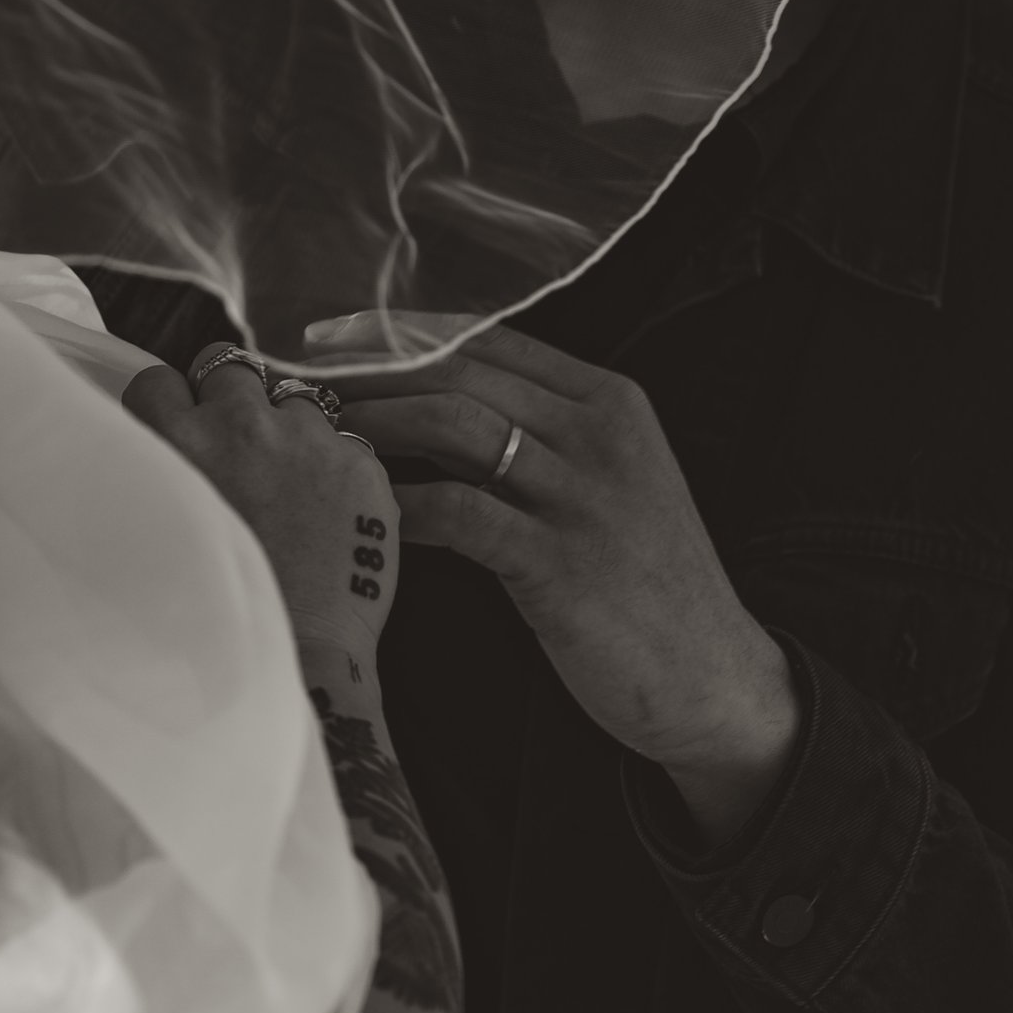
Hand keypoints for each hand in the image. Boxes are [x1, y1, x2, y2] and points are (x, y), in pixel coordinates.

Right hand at [123, 355, 399, 663]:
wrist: (296, 656)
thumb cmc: (212, 614)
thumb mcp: (158, 537)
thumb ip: (157, 482)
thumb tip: (161, 455)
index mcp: (179, 442)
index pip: (159, 380)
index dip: (171, 403)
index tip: (181, 426)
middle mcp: (240, 424)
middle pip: (227, 365)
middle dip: (229, 395)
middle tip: (237, 441)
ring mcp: (307, 438)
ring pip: (293, 398)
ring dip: (287, 426)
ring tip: (290, 479)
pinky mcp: (360, 463)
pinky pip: (344, 442)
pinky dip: (335, 466)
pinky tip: (329, 511)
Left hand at [332, 324, 803, 850]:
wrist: (713, 679)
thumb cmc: (645, 585)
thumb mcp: (611, 484)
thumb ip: (545, 435)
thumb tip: (436, 402)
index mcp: (610, 402)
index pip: (488, 339)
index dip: (400, 333)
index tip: (329, 337)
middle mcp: (600, 432)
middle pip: (461, 369)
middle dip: (369, 369)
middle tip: (298, 380)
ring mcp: (584, 495)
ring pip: (453, 424)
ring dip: (372, 424)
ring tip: (316, 436)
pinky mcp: (561, 562)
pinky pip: (459, 511)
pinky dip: (403, 503)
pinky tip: (361, 510)